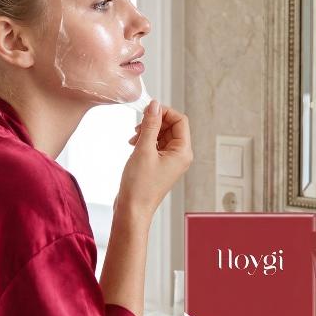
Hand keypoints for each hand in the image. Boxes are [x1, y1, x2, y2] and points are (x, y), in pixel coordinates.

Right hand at [117, 100, 192, 219]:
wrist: (132, 210)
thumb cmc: (140, 186)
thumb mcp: (144, 149)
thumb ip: (150, 125)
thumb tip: (154, 105)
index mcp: (183, 152)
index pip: (180, 120)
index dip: (164, 112)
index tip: (147, 111)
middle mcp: (180, 156)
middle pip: (171, 126)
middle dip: (154, 122)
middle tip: (138, 128)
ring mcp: (170, 161)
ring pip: (162, 135)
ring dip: (148, 131)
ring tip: (134, 139)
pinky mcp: (160, 165)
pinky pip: (156, 145)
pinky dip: (145, 141)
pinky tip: (134, 145)